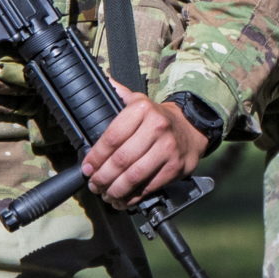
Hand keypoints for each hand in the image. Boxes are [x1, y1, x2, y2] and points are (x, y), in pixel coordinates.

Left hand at [83, 86, 205, 205]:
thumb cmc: (158, 118)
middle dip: (102, 177)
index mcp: (143, 109)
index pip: (112, 137)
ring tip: (106, 194)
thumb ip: (118, 93)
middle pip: (121, 160)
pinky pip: (149, 186)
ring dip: (115, 190)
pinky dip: (133, 197)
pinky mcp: (175, 167)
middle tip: (94, 185)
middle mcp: (157, 127)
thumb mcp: (139, 100)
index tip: (87, 168)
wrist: (191, 129)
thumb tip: (102, 79)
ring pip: (134, 176)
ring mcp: (168, 149)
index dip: (96, 157)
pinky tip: (123, 199)